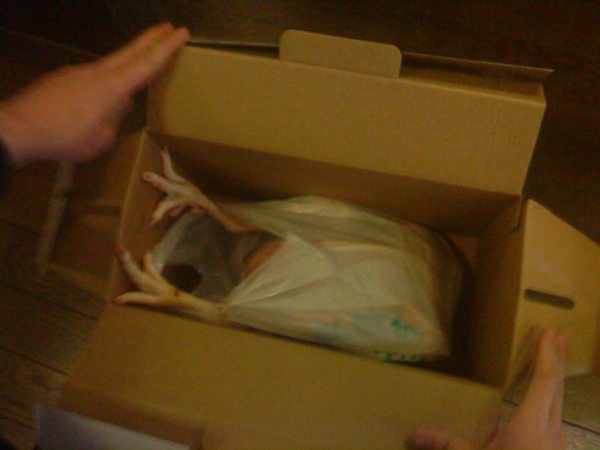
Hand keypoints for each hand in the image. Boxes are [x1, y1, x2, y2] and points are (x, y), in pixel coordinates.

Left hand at [0, 23, 189, 166]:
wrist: (19, 128)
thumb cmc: (67, 137)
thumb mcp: (102, 138)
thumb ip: (115, 118)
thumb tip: (121, 105)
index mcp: (114, 87)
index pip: (147, 64)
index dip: (167, 48)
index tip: (182, 33)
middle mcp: (98, 73)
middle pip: (130, 50)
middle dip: (152, 38)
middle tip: (169, 26)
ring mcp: (78, 73)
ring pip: (111, 65)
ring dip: (129, 62)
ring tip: (138, 70)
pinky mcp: (63, 79)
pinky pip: (92, 78)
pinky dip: (104, 82)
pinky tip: (100, 98)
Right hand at [409, 328, 568, 449]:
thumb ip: (448, 444)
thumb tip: (415, 434)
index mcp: (531, 428)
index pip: (544, 383)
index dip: (547, 355)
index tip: (551, 331)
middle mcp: (552, 432)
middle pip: (558, 387)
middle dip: (557, 358)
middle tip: (559, 334)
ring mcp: (558, 443)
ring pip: (560, 402)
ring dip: (556, 378)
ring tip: (553, 358)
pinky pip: (557, 415)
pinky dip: (553, 397)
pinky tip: (546, 398)